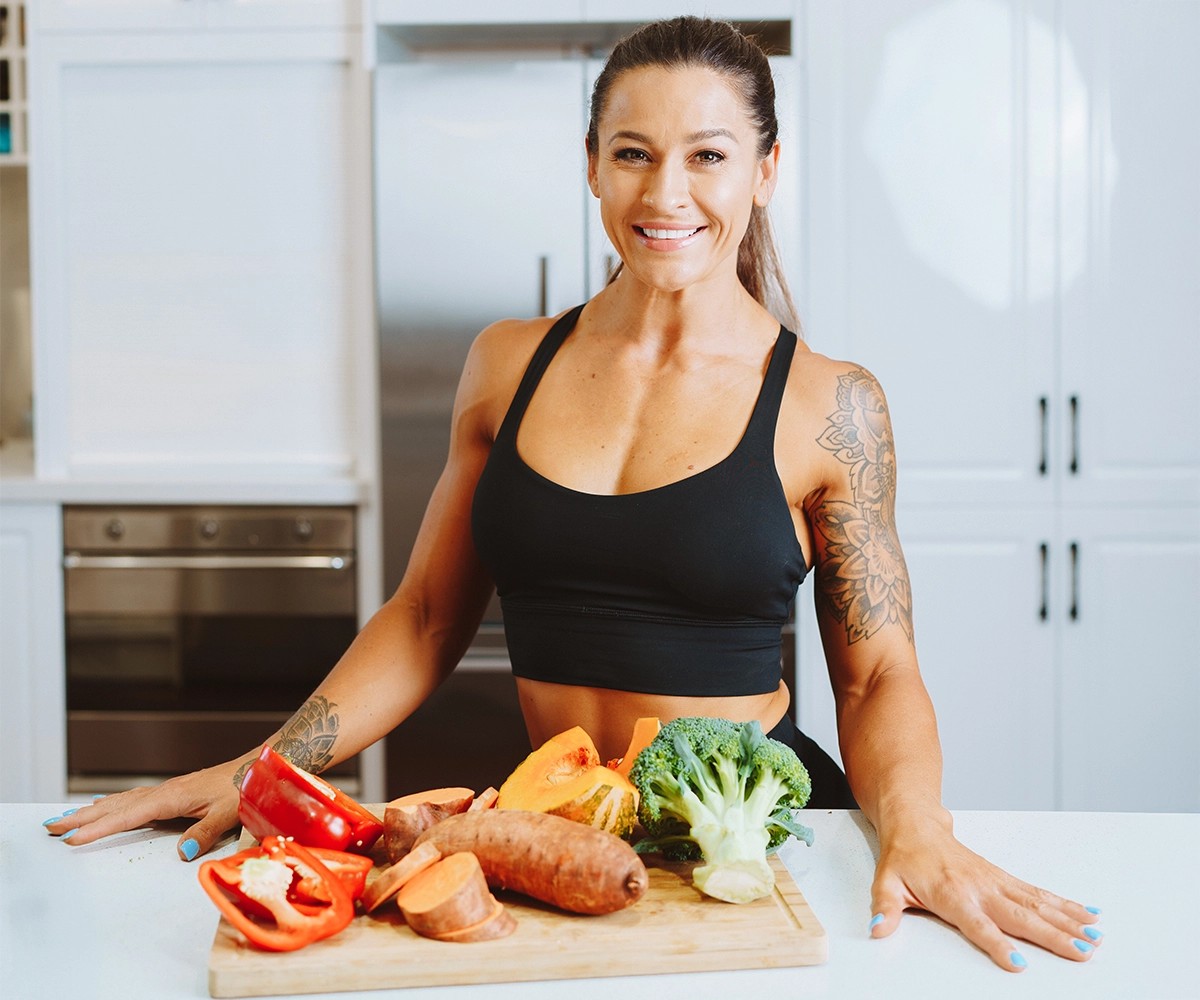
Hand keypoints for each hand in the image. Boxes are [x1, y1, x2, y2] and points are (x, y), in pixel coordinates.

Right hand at [41, 761, 242, 861]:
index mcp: (174, 797)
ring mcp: (168, 791)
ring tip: (67, 818)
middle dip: (84, 818)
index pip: (129, 816)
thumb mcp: (231, 812)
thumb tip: (182, 852)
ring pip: (123, 801)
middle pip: (117, 806)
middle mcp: (165, 792)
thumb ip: (205, 831)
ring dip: (94, 810)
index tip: (73, 838)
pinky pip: (134, 798)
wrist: (258, 766)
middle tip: (51, 827)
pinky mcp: (174, 793)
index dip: (100, 828)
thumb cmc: (246, 788)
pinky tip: (105, 804)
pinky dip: (113, 803)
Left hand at [868, 813, 1102, 970]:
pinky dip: (1065, 905)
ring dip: (1068, 921)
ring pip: (1037, 904)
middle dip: (1053, 936)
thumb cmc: (904, 856)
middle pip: (1020, 916)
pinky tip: (1088, 915)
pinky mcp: (1004, 878)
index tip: (1017, 962)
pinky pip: (1038, 893)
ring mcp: (995, 882)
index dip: (996, 943)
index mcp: (951, 893)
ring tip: (1096, 938)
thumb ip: (884, 906)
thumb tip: (877, 927)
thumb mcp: (886, 881)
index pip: (977, 923)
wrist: (916, 824)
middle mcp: (979, 887)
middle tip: (1082, 952)